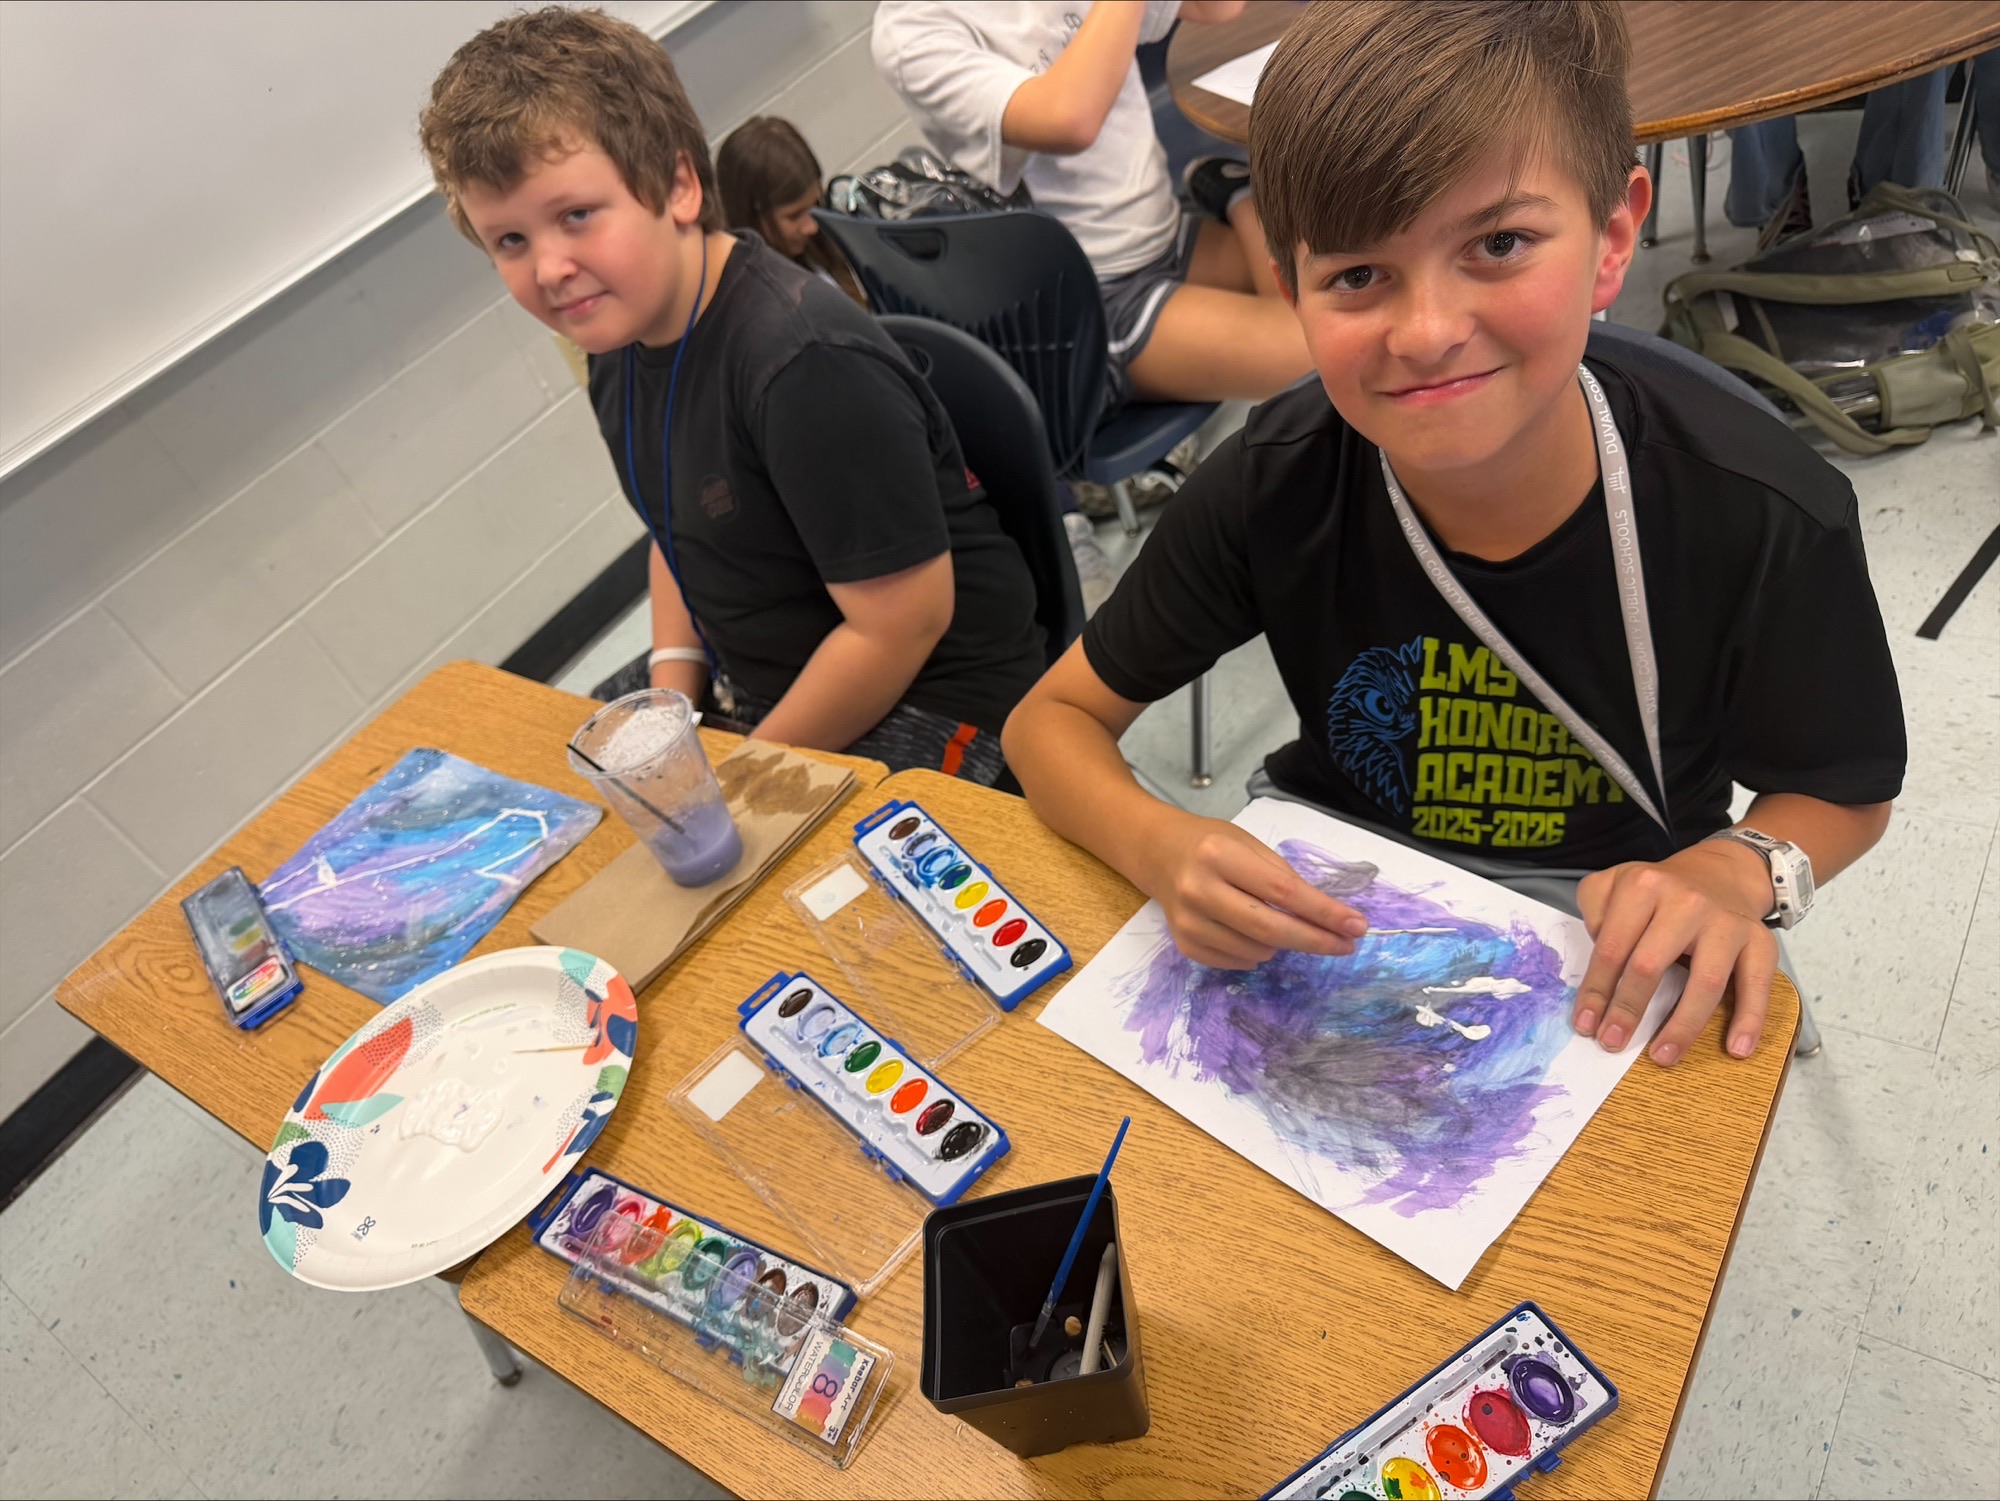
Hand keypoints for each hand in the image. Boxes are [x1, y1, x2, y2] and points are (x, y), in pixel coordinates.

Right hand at [1136, 813, 1368, 967]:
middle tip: (1345, 945)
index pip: (1283, 891)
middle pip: (1270, 928)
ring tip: (1275, 921)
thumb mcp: (1248, 845)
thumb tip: (1326, 918)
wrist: (1157, 853)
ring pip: (1257, 951)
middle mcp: (1199, 889)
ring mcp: (1188, 921)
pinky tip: (1249, 933)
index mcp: (1219, 855)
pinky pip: (1238, 962)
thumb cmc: (1210, 845)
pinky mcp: (1184, 944)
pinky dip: (1256, 954)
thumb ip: (1283, 878)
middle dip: (1315, 940)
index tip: (1356, 925)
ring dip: (1281, 943)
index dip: (1323, 912)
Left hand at [1573, 842, 1778, 1065]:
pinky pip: (1757, 985)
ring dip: (1683, 1026)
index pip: (1612, 947)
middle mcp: (1686, 902)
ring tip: (1663, 1056)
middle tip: (1612, 1042)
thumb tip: (1598, 962)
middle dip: (1627, 1010)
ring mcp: (1725, 922)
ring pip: (1705, 982)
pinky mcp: (1760, 941)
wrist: (1719, 873)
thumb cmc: (1658, 891)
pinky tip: (1736, 1049)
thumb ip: (1594, 910)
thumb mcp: (1615, 882)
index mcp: (1643, 886)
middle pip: (1650, 965)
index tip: (1585, 1024)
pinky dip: (1750, 1020)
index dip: (1596, 990)